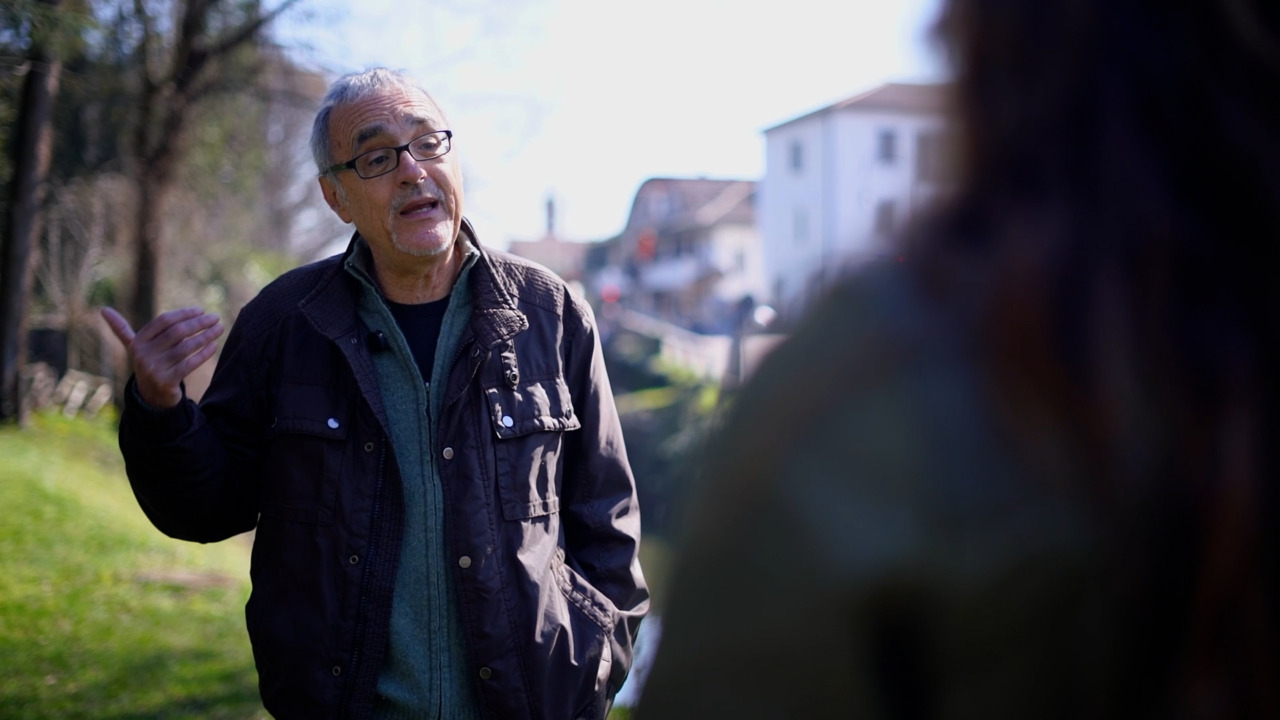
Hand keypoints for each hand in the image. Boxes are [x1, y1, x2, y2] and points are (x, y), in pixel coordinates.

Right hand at [101, 306, 223, 408]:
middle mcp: (143, 355)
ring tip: (219, 328)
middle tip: (216, 318)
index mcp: (137, 342)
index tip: (201, 310)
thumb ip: (121, 329)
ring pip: (186, 348)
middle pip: (177, 333)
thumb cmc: (148, 364)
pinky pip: (190, 364)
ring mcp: (154, 369)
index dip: (183, 314)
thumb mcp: (134, 348)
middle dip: (198, 323)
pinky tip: (214, 345)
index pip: (164, 321)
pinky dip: (204, 354)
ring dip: (206, 336)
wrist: (150, 397)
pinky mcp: (166, 382)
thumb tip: (103, 310)